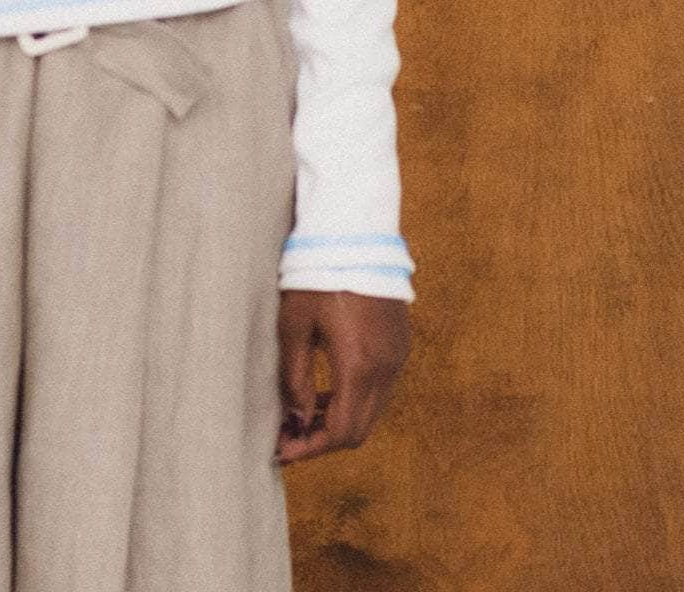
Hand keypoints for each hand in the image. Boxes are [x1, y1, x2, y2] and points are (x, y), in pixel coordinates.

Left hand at [275, 289, 410, 464]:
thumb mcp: (294, 324)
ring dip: (340, 420)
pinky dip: (355, 399)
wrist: (355, 232)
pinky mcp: (400, 343)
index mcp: (360, 365)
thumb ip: (295, 378)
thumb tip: (296, 419)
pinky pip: (381, 388)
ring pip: (372, 410)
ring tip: (302, 414)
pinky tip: (328, 389)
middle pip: (360, 429)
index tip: (282, 451)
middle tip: (289, 437)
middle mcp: (387, 367)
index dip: (310, 448)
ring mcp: (398, 355)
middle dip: (323, 440)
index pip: (342, 432)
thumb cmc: (318, 272)